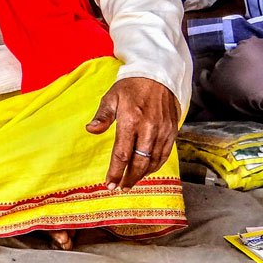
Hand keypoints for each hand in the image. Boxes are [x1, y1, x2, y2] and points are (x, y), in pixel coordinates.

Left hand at [86, 77, 179, 191]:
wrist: (159, 75)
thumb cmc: (132, 86)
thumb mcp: (112, 97)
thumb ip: (102, 116)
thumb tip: (91, 129)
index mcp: (130, 120)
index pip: (122, 154)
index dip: (115, 172)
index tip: (109, 184)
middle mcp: (148, 128)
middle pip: (139, 162)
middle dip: (129, 178)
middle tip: (120, 187)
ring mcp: (162, 130)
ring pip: (153, 161)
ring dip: (141, 174)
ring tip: (131, 181)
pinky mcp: (172, 131)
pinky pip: (164, 155)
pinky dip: (155, 166)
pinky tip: (146, 170)